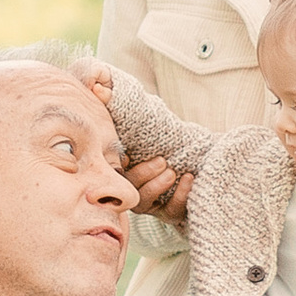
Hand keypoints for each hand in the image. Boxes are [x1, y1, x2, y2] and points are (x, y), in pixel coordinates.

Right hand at [84, 67, 191, 221]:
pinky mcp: (170, 210)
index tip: (126, 156)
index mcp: (118, 166)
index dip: (115, 168)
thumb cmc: (159, 132)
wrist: (198, 153)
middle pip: (128, 188)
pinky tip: (189, 179)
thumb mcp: (138, 114)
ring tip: (172, 170)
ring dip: (158, 186)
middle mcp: (129, 186)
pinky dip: (180, 195)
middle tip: (162, 160)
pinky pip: (171, 210)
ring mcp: (149, 201)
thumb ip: (111, 97)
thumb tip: (97, 85)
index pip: (110, 172)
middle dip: (143, 175)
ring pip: (145, 202)